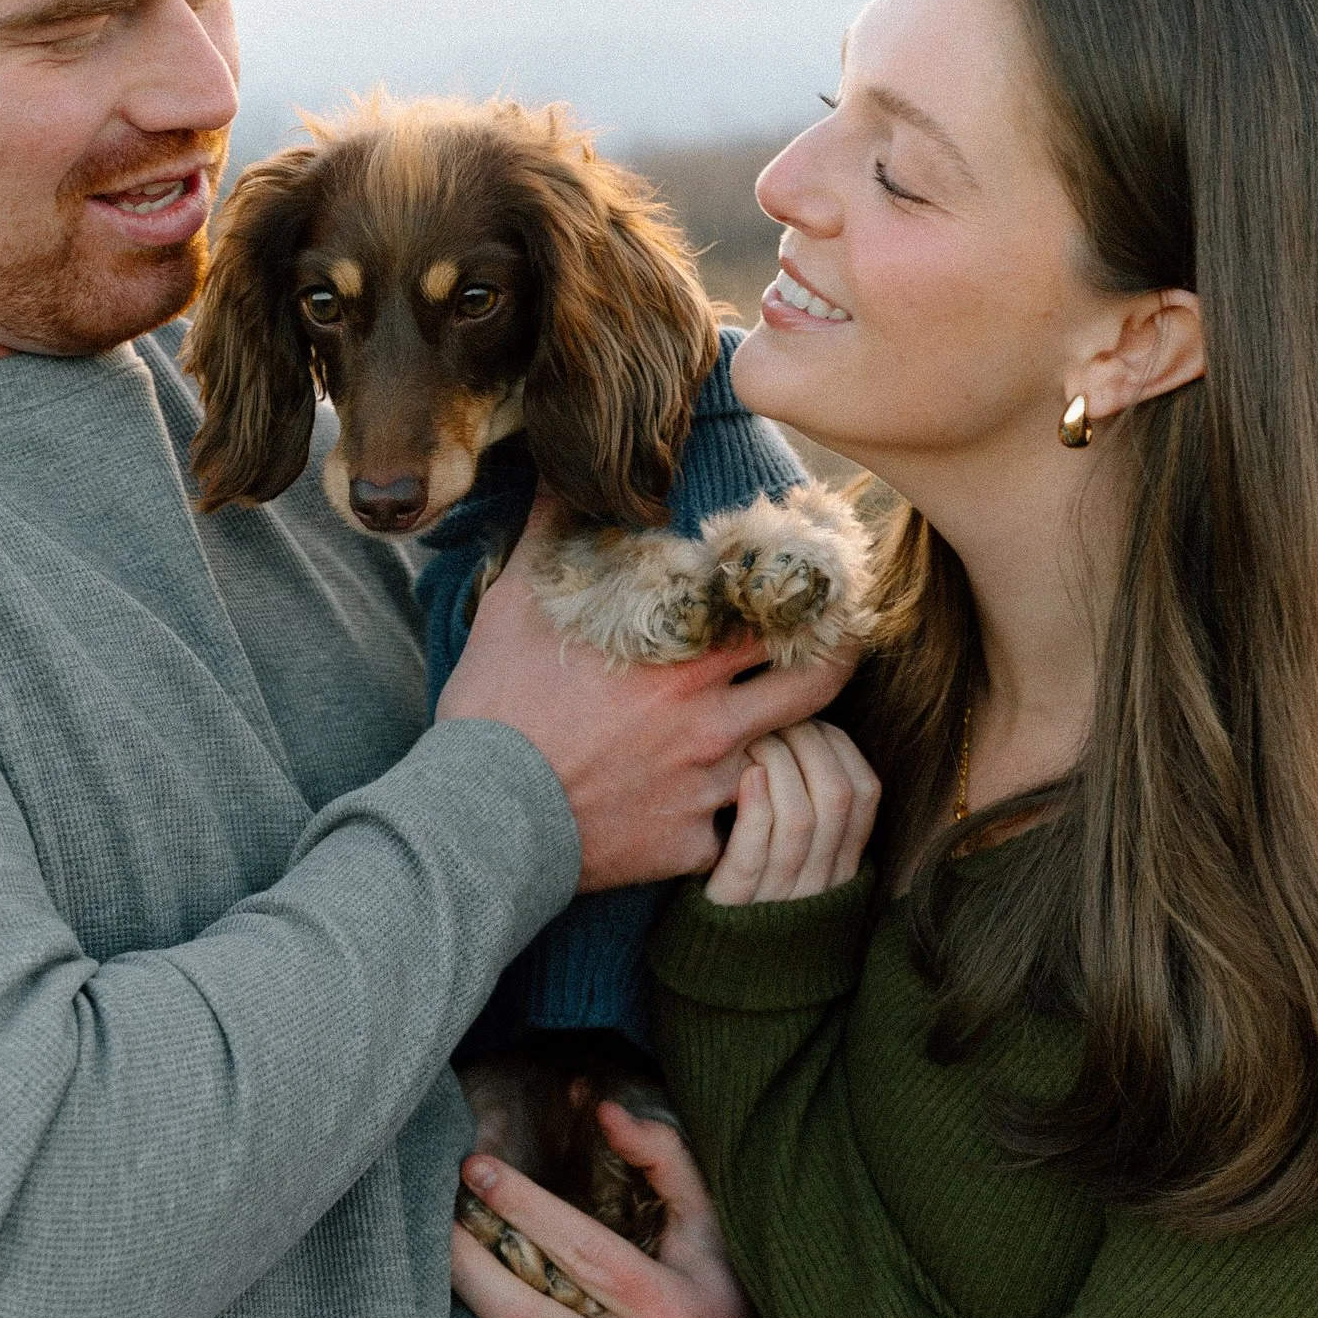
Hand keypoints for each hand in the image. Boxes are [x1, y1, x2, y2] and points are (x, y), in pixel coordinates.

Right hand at [438, 502, 858, 894]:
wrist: (478, 816)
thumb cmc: (495, 707)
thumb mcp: (516, 604)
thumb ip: (551, 532)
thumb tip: (562, 471)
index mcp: (682, 660)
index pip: (782, 615)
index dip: (811, 599)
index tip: (821, 589)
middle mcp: (709, 723)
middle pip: (815, 687)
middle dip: (837, 663)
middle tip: (839, 650)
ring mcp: (704, 789)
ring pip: (785, 763)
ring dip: (784, 742)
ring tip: (782, 731)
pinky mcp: (687, 846)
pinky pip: (731, 834)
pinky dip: (727, 820)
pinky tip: (713, 805)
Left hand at [450, 1101, 788, 1317]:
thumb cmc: (722, 1295)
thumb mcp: (710, 1225)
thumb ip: (665, 1159)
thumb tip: (604, 1110)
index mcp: (669, 1312)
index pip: (578, 1250)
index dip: (520, 1205)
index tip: (475, 1169)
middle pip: (520, 1315)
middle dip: (466, 1261)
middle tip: (436, 1219)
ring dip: (462, 1316)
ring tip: (443, 1269)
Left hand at [706, 722, 879, 904]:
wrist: (715, 965)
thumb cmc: (753, 887)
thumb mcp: (798, 853)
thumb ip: (812, 804)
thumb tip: (811, 728)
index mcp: (843, 865)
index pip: (866, 791)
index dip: (839, 746)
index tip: (806, 720)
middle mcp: (821, 882)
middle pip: (837, 796)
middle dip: (807, 744)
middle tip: (771, 720)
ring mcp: (781, 895)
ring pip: (800, 817)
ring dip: (777, 764)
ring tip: (751, 741)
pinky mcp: (736, 902)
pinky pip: (755, 850)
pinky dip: (756, 804)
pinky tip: (746, 776)